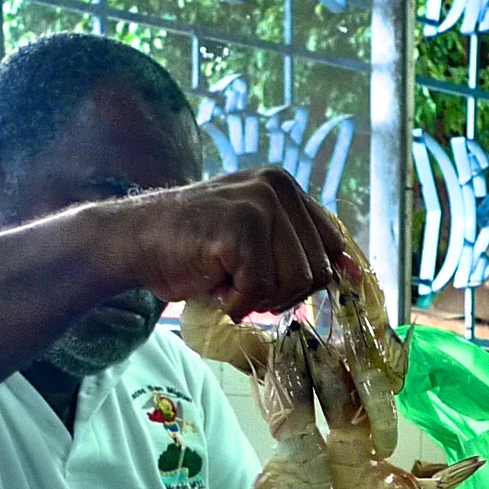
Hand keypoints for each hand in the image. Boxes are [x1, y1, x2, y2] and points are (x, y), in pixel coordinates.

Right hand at [98, 167, 348, 317]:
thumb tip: (353, 275)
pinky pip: (261, 287)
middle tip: (243, 285)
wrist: (135, 242)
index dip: (318, 279)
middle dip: (282, 294)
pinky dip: (238, 301)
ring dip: (260, 298)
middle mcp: (278, 186)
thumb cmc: (194, 249)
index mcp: (286, 187)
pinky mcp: (241, 225)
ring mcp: (261, 202)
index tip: (284, 290)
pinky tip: (215, 286)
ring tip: (228, 281)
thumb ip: (296, 248)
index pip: (333, 244)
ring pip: (296, 282)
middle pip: (318, 271)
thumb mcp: (256, 241)